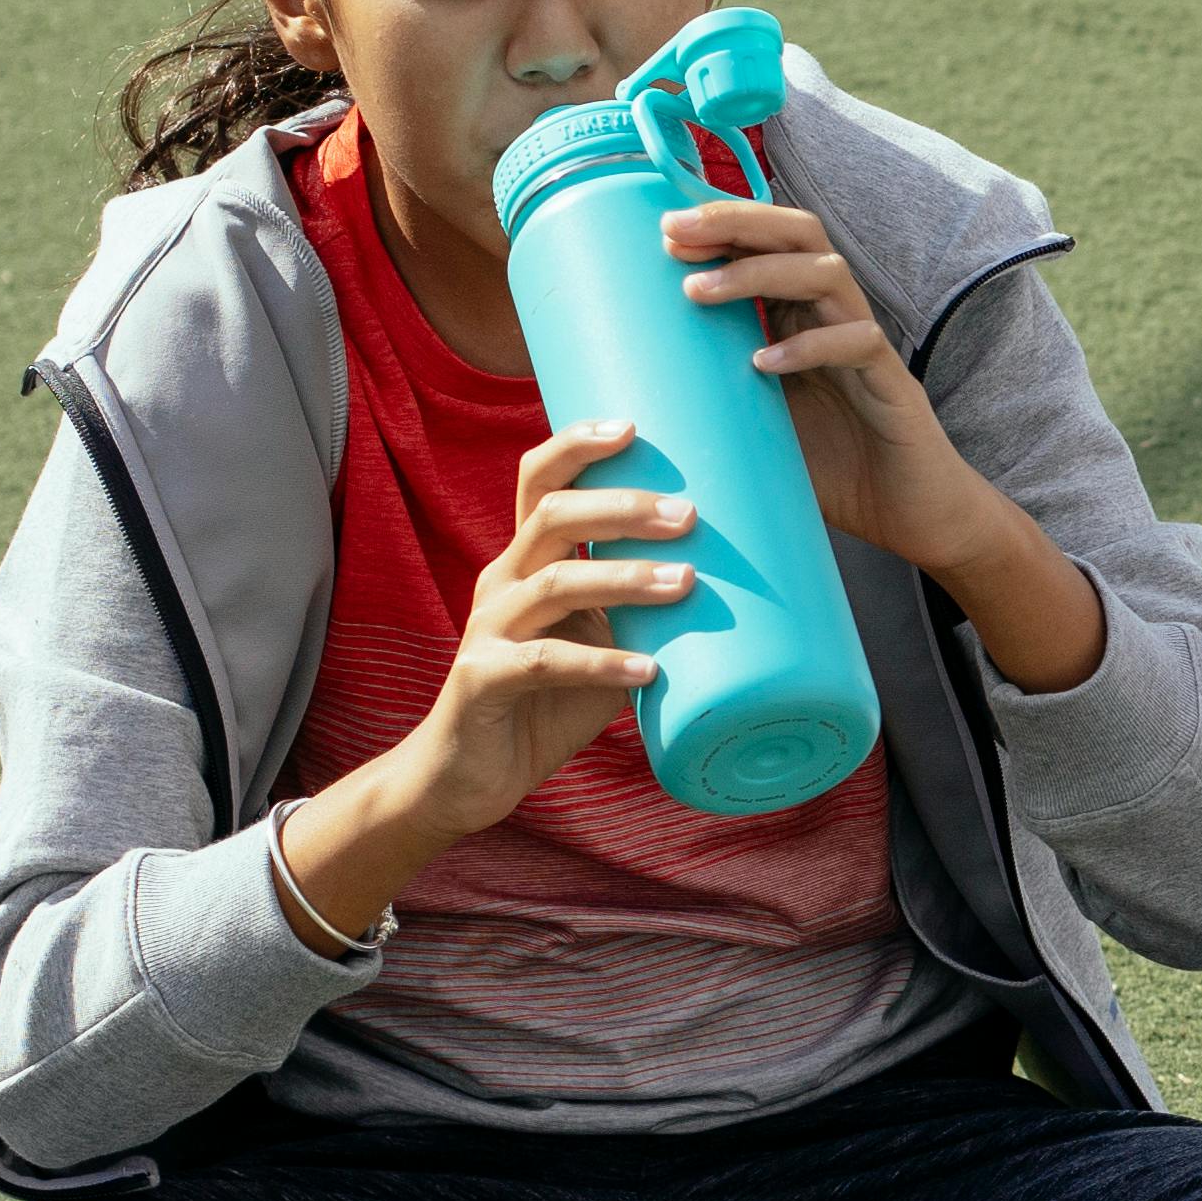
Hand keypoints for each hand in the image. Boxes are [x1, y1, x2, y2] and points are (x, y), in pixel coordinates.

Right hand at [269, 421, 681, 948]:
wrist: (473, 774)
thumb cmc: (544, 702)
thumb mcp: (599, 642)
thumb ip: (640, 612)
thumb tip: (728, 582)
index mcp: (524, 561)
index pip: (538, 481)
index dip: (577, 446)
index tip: (635, 426)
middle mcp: (501, 582)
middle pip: (550, 517)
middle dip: (622, 508)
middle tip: (687, 514)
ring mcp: (488, 629)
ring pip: (554, 583)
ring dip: (625, 578)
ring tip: (686, 584)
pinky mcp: (484, 679)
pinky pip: (546, 661)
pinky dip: (603, 663)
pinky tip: (650, 671)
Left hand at [664, 197, 1101, 687]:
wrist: (915, 520)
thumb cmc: (837, 472)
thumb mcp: (761, 424)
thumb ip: (721, 392)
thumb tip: (638, 383)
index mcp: (806, 316)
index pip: (770, 243)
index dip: (722, 225)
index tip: (663, 230)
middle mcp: (838, 317)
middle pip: (799, 235)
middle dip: (734, 223)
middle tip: (674, 232)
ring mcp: (869, 346)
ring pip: (826, 274)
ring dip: (758, 273)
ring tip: (698, 293)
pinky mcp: (896, 383)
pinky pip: (858, 341)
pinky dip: (810, 344)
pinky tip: (764, 362)